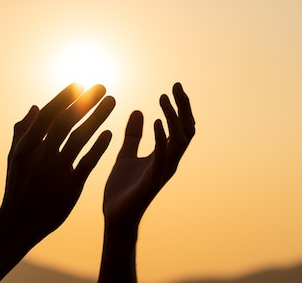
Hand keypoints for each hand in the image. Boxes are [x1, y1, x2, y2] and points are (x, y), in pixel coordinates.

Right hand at [0, 83, 115, 237]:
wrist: (18, 225)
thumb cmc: (18, 187)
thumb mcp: (15, 159)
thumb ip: (23, 132)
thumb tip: (35, 106)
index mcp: (26, 146)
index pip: (48, 115)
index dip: (64, 98)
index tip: (79, 84)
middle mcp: (41, 156)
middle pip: (67, 122)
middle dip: (85, 102)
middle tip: (102, 86)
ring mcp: (56, 171)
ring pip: (80, 138)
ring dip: (98, 117)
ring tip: (112, 101)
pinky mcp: (71, 187)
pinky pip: (88, 162)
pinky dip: (99, 146)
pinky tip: (110, 133)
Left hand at [103, 83, 194, 229]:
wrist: (115, 217)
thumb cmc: (122, 189)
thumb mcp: (125, 154)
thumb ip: (133, 135)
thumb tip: (138, 110)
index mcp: (165, 154)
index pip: (181, 126)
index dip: (180, 106)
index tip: (173, 86)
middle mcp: (170, 160)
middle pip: (187, 129)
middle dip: (183, 106)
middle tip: (176, 85)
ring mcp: (164, 169)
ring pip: (180, 139)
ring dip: (174, 117)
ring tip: (164, 98)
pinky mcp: (153, 179)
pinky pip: (163, 155)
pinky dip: (162, 137)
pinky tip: (157, 121)